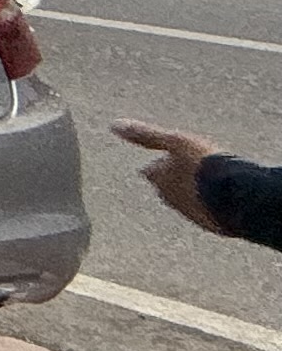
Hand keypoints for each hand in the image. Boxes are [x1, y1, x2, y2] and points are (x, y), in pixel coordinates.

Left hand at [114, 119, 231, 234]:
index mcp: (158, 179)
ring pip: (188, 201)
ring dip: (196, 193)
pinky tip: (223, 199)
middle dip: (176, 180)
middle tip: (193, 170)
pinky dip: (212, 205)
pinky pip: (208, 213)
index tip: (172, 157)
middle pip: (168, 188)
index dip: (162, 163)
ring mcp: (190, 213)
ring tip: (211, 183)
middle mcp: (170, 199)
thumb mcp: (175, 141)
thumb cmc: (203, 164)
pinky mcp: (211, 225)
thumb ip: (146, 135)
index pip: (152, 171)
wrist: (237, 197)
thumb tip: (113, 125)